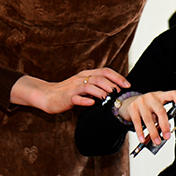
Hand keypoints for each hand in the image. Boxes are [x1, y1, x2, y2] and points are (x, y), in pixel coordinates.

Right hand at [11, 68, 130, 113]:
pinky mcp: (67, 97)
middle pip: (99, 77)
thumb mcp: (83, 86)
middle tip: (120, 92)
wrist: (47, 95)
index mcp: (86, 75)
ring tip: (108, 97)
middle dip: (112, 84)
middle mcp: (81, 78)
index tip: (127, 85)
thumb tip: (115, 91)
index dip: (117, 77)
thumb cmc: (67, 92)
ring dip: (101, 91)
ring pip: (89, 86)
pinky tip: (91, 103)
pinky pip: (77, 98)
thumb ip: (97, 87)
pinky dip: (85, 100)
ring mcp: (73, 87)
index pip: (105, 71)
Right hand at [121, 90, 175, 145]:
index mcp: (160, 96)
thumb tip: (166, 129)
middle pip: (161, 111)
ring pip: (149, 119)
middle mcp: (151, 97)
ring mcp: (141, 102)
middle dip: (165, 126)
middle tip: (166, 136)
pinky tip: (143, 138)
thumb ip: (162, 116)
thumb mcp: (155, 109)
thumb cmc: (145, 107)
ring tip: (156, 140)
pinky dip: (141, 132)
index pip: (173, 94)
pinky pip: (137, 122)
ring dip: (153, 132)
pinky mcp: (132, 108)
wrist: (128, 103)